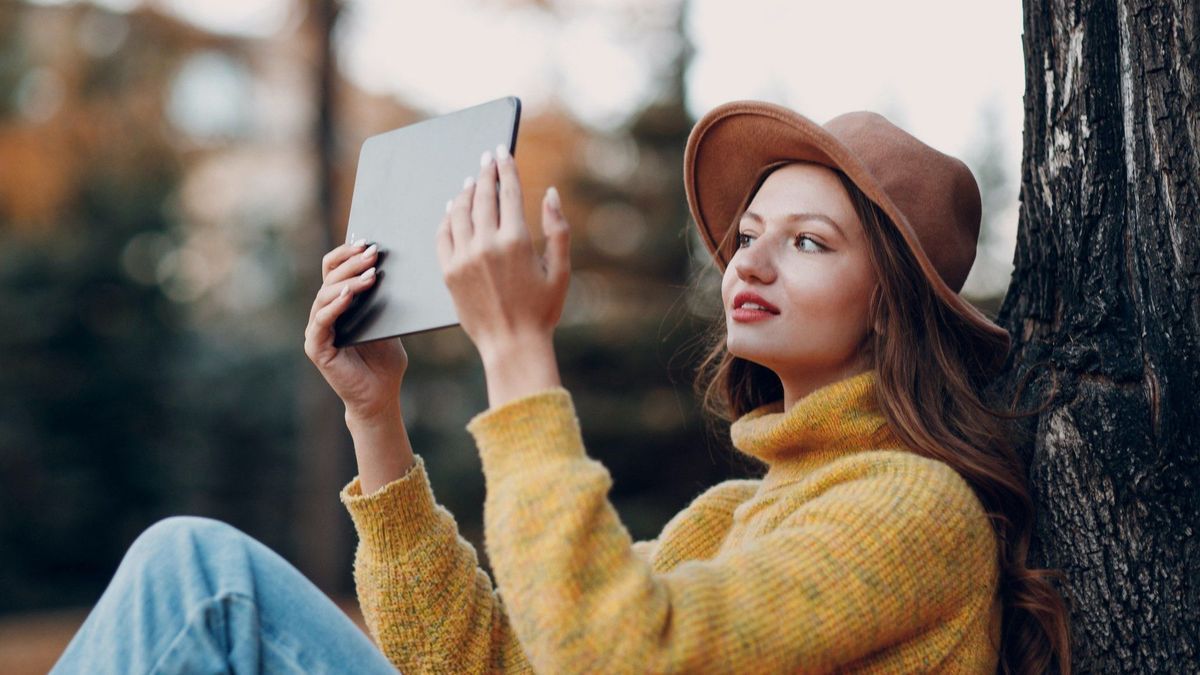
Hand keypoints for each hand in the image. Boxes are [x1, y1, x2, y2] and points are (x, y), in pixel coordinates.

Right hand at [304, 239, 407, 420]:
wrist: (381, 396)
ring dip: (348, 282)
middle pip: (330, 277)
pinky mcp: (316, 347)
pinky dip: (335, 306)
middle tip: (373, 252)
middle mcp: (324, 313)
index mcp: (339, 304)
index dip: (348, 253)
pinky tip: (350, 295)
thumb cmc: (385, 360)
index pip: (335, 270)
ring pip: (326, 295)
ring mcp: (317, 329)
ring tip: (370, 274)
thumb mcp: (389, 323)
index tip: (369, 242)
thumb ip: (383, 300)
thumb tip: (391, 267)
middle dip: (352, 262)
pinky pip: (322, 321)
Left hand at [436, 143, 570, 363]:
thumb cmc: (541, 310)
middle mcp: (487, 244)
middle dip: (485, 173)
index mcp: (516, 241)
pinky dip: (447, 216)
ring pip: (460, 212)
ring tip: (471, 181)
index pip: (508, 191)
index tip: (502, 152)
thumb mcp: (560, 270)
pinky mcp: (449, 271)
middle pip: (483, 196)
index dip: (505, 167)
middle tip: (486, 159)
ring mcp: (464, 257)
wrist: (511, 345)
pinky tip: (452, 208)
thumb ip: (557, 229)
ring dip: (466, 192)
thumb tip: (550, 194)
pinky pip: (443, 234)